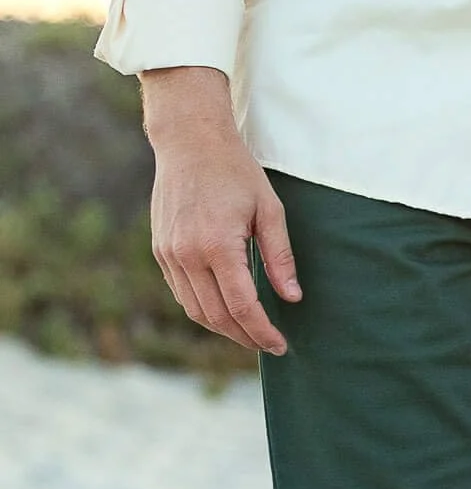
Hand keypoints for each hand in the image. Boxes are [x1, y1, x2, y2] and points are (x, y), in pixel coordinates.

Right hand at [140, 67, 299, 354]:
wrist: (189, 142)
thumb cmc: (236, 172)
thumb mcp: (270, 210)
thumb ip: (280, 257)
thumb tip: (292, 298)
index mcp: (217, 245)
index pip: (242, 306)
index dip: (262, 332)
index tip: (280, 346)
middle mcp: (187, 254)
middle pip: (217, 315)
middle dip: (245, 337)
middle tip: (270, 345)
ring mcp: (168, 253)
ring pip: (195, 310)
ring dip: (223, 329)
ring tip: (250, 334)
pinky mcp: (160, 250)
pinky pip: (181, 293)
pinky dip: (204, 310)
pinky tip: (226, 312)